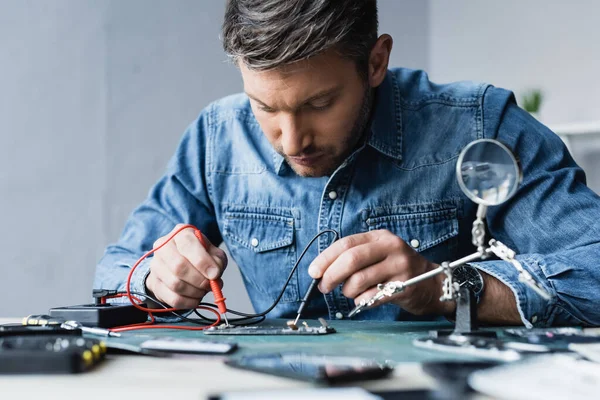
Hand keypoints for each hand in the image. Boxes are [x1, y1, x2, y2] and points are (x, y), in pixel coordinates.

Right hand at [145, 224, 227, 308]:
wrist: (178, 264)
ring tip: (203, 291)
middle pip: (179, 266)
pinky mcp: (155, 284)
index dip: (203, 262)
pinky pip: (172, 298)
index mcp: (180, 233)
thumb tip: (214, 275)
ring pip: (175, 284)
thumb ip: (217, 261)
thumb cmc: (198, 256)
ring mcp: (156, 265)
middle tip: (210, 285)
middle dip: (199, 280)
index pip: (188, 245)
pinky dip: (188, 302)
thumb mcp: (212, 253)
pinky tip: (196, 298)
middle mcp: (164, 246)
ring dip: (195, 292)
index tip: (215, 274)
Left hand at [308, 229, 452, 315]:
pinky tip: (365, 299)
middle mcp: (391, 248)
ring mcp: (400, 267)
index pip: (346, 244)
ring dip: (347, 291)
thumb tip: (322, 270)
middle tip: (323, 286)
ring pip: (359, 280)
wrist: (432, 284)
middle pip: (351, 259)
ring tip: (351, 293)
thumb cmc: (396, 269)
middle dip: (332, 275)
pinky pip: (371, 297)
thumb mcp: (378, 253)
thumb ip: (354, 256)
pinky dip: (361, 301)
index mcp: (380, 237)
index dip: (326, 258)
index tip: (313, 272)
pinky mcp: (404, 287)